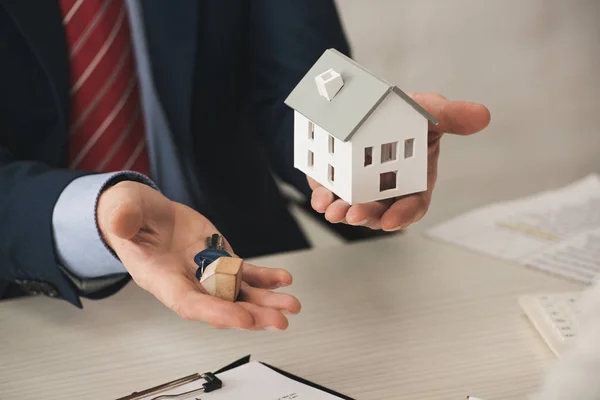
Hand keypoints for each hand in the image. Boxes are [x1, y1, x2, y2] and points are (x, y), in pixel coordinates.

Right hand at [97, 181, 300, 329]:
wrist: (145, 215)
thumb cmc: (130, 217)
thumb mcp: (123, 211)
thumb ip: (124, 218)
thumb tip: (121, 221)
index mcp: (161, 278)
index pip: (189, 303)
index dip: (216, 312)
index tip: (242, 318)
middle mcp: (187, 282)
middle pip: (221, 305)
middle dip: (251, 315)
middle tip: (279, 321)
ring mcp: (207, 273)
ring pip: (239, 294)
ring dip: (265, 302)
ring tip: (291, 306)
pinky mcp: (220, 260)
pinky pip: (245, 274)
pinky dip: (265, 278)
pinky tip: (284, 280)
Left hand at [309, 92, 490, 230]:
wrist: (372, 101)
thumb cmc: (407, 111)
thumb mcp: (429, 110)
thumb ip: (451, 116)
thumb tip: (483, 116)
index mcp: (415, 178)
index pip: (413, 204)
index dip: (404, 215)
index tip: (391, 221)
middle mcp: (388, 188)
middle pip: (381, 211)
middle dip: (368, 216)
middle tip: (354, 215)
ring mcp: (361, 186)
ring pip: (354, 207)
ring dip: (343, 212)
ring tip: (333, 211)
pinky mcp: (337, 179)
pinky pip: (331, 193)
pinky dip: (324, 198)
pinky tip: (321, 198)